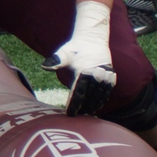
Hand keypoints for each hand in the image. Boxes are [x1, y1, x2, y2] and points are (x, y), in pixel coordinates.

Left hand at [42, 1, 115, 115]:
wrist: (94, 39)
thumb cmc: (76, 47)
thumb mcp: (64, 52)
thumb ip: (56, 60)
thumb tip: (44, 66)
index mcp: (85, 70)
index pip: (79, 92)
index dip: (74, 104)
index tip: (69, 113)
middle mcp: (98, 74)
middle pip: (90, 96)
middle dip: (83, 108)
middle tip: (76, 117)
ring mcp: (106, 76)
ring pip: (100, 96)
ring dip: (93, 106)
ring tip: (85, 115)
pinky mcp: (111, 76)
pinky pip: (107, 92)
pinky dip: (102, 100)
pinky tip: (96, 107)